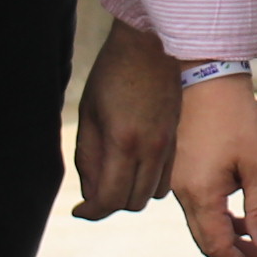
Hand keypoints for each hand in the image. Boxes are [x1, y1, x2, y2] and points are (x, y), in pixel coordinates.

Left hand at [71, 16, 179, 218]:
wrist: (151, 45)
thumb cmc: (112, 74)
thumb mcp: (89, 115)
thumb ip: (88, 158)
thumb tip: (89, 192)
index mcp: (124, 142)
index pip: (109, 199)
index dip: (91, 211)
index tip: (79, 210)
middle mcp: (151, 149)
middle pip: (132, 202)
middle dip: (110, 203)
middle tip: (94, 191)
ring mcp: (169, 146)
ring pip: (152, 194)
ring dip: (131, 194)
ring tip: (115, 177)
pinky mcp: (177, 140)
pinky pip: (166, 178)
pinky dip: (148, 182)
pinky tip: (134, 165)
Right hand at [170, 73, 256, 256]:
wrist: (206, 77)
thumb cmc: (235, 118)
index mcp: (200, 193)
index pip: (217, 246)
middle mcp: (182, 192)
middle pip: (208, 239)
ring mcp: (179, 180)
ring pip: (204, 223)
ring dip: (231, 239)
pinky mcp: (182, 169)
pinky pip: (200, 205)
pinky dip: (221, 218)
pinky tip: (242, 222)